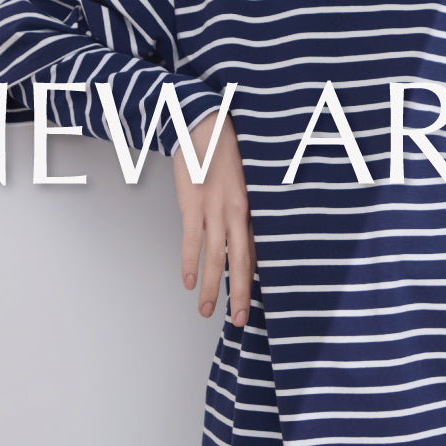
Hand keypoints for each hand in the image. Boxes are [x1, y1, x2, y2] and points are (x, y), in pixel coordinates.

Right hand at [173, 112, 255, 323]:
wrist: (204, 125)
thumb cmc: (226, 151)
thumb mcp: (246, 179)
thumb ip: (246, 206)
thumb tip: (245, 231)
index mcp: (253, 207)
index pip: (256, 251)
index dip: (254, 279)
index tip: (254, 302)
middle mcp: (237, 212)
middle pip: (241, 261)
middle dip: (240, 294)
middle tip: (240, 321)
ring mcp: (214, 209)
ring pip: (216, 257)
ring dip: (212, 288)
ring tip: (207, 312)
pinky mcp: (193, 204)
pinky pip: (192, 240)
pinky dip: (190, 263)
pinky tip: (189, 282)